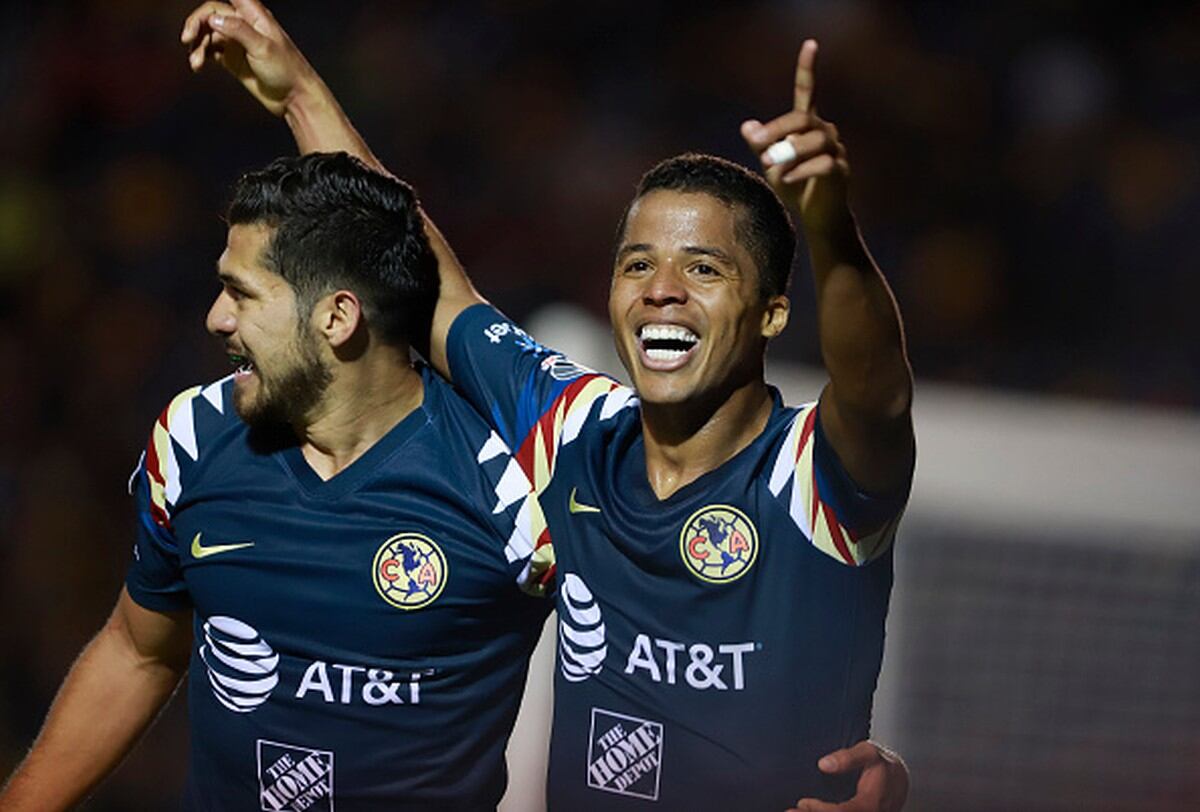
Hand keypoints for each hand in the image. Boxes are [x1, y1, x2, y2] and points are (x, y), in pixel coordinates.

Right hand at [180, 0, 316, 116]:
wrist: (294, 98)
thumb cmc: (287, 71)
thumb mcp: (263, 48)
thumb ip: (239, 30)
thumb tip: (214, 19)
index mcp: (254, 16)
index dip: (212, 4)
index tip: (202, 12)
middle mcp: (244, 25)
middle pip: (211, 13)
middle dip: (196, 23)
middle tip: (187, 39)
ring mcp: (237, 42)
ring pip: (208, 33)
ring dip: (197, 44)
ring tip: (196, 62)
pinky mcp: (232, 59)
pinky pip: (210, 50)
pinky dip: (200, 54)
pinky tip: (198, 64)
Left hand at [740, 39, 850, 238]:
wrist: (817, 217)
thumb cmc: (795, 187)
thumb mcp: (771, 163)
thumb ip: (762, 145)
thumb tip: (747, 126)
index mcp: (808, 126)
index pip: (808, 92)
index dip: (807, 69)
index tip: (810, 44)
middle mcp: (825, 132)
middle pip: (803, 118)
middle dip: (778, 131)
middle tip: (759, 149)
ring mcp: (836, 150)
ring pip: (815, 140)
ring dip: (789, 153)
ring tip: (771, 167)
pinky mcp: (841, 171)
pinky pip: (823, 164)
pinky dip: (801, 172)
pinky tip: (787, 180)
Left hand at [787, 740, 909, 811]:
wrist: (898, 780)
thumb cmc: (881, 765)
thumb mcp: (869, 753)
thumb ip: (849, 757)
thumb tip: (823, 764)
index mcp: (871, 803)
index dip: (823, 810)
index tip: (803, 802)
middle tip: (790, 811)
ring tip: (793, 811)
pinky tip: (805, 810)